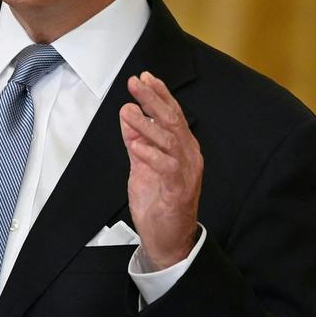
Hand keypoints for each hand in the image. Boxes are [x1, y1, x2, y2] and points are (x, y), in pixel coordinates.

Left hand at [119, 71, 201, 269]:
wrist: (168, 239)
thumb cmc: (158, 202)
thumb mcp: (142, 166)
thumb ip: (137, 141)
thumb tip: (127, 115)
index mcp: (182, 147)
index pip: (172, 114)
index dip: (160, 94)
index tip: (144, 77)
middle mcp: (188, 156)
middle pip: (172, 120)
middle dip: (153, 99)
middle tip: (136, 83)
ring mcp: (185, 172)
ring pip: (169, 140)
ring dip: (147, 124)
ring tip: (128, 110)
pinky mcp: (178, 190)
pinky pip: (166, 167)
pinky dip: (150, 154)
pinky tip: (135, 145)